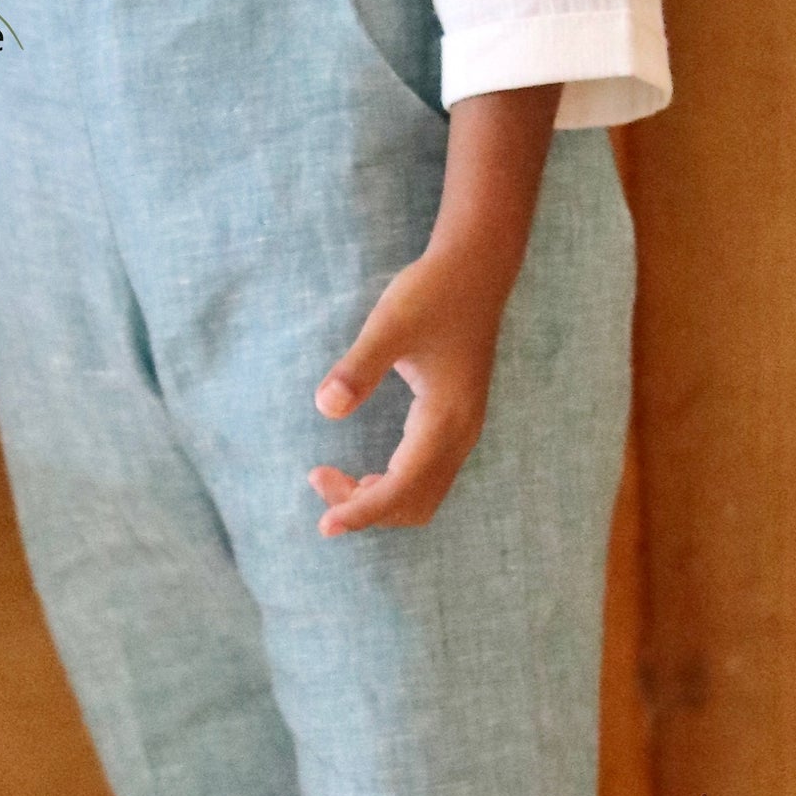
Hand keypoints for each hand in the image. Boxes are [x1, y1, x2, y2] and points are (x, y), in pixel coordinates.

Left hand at [307, 249, 513, 535]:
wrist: (476, 269)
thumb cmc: (432, 293)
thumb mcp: (389, 324)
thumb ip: (358, 367)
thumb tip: (326, 407)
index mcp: (444, 419)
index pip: (402, 488)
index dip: (362, 512)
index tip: (324, 527)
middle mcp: (460, 434)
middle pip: (415, 504)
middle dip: (366, 507)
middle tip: (318, 478)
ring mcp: (462, 430)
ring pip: (423, 495)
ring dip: (380, 499)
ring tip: (331, 477)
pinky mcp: (457, 421)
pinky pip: (427, 477)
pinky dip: (394, 486)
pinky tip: (363, 471)